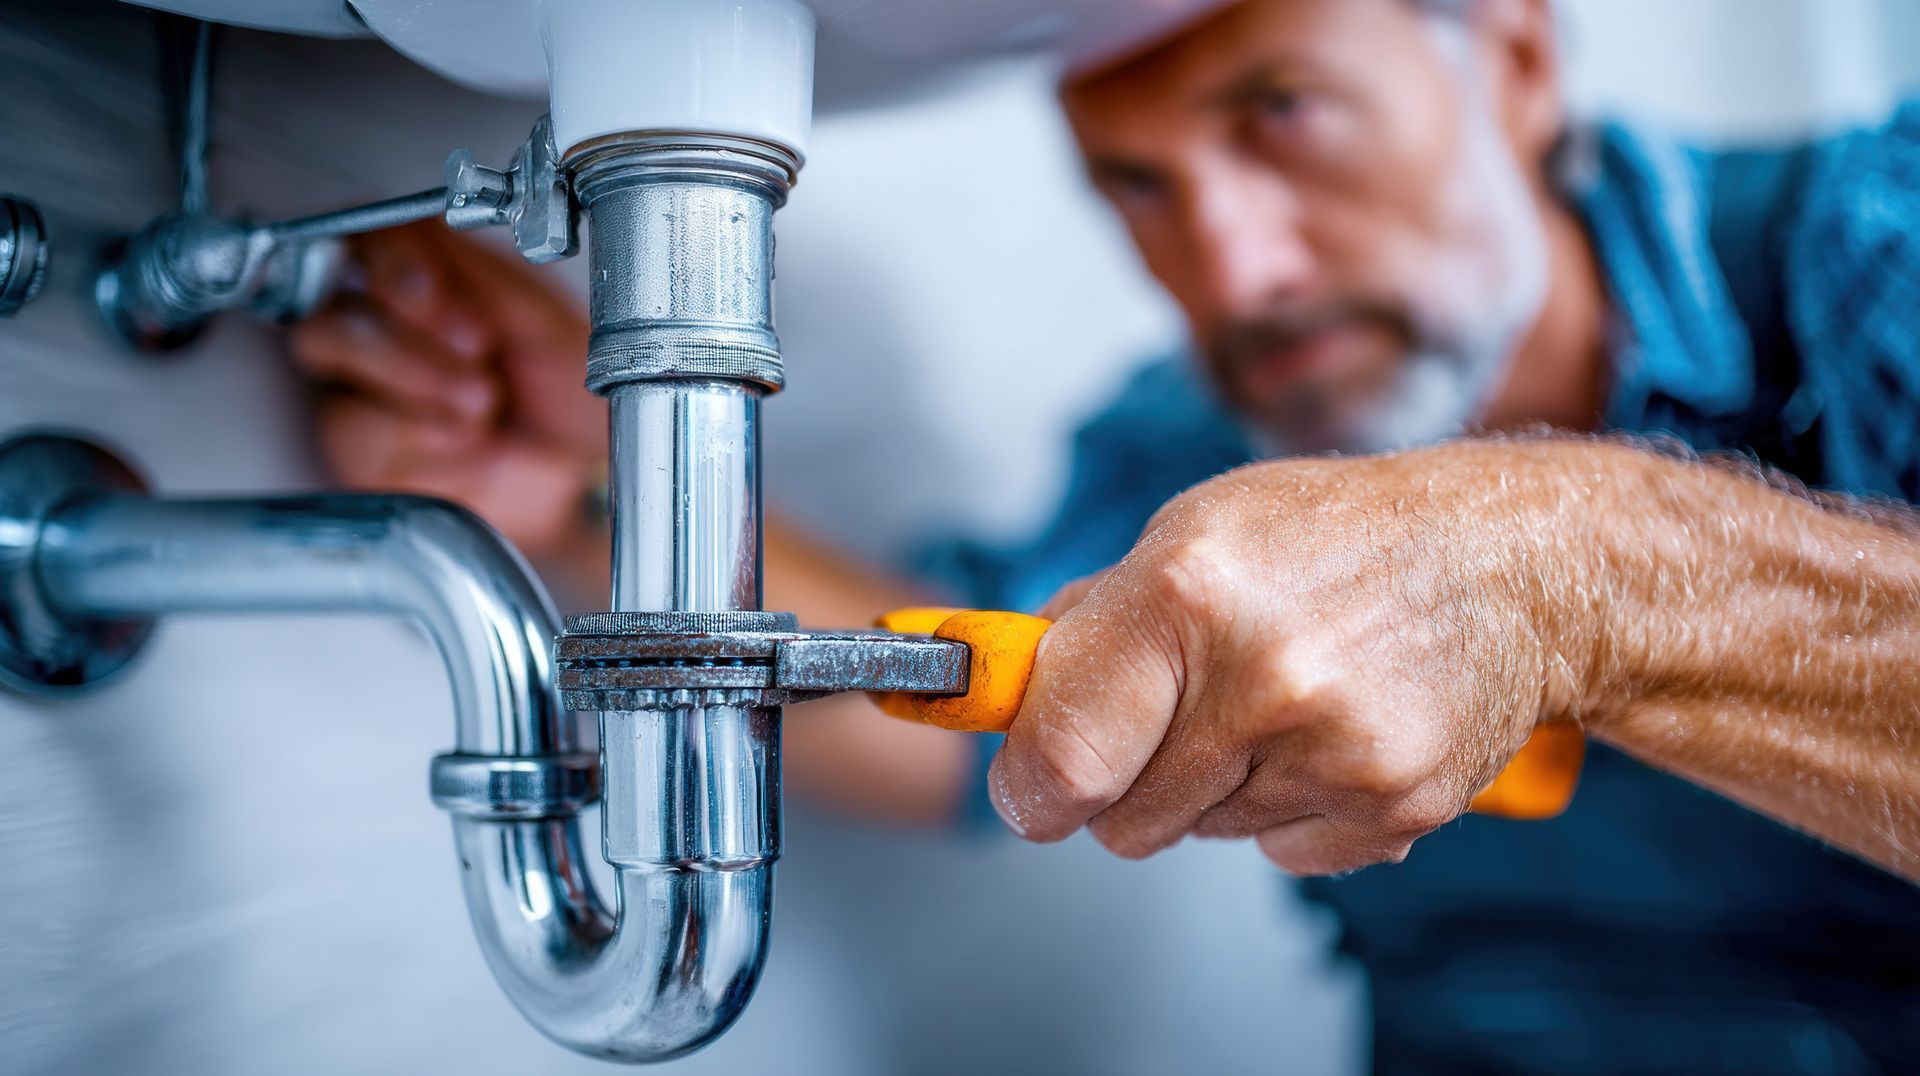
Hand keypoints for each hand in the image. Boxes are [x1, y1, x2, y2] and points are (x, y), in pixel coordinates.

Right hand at [289, 223, 601, 556]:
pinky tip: (468, 442)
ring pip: (344, 385)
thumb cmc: (568, 391)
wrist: (585, 470)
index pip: (364, 246)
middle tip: (474, 352)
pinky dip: (422, 439)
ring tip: (482, 404)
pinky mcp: (364, 457)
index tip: (438, 292)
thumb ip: (477, 271)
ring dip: (418, 385)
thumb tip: (421, 224)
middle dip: (406, 340)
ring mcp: (365, 398)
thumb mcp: (542, 318)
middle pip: (333, 317)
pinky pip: (358, 437)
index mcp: (425, 284)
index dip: (392, 265)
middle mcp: (383, 335)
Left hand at [989, 439, 1594, 875]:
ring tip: (1276, 701)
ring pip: (1198, 834)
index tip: (1031, 786)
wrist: (1510, 564)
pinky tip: (1329, 737)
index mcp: (1187, 590)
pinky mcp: (1390, 805)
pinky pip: (1279, 853)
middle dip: (1127, 781)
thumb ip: (1092, 619)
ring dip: (1214, 788)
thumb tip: (1007, 691)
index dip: (1030, 784)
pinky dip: (1291, 811)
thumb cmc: (1338, 538)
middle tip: (1177, 717)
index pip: (1059, 754)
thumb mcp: (1195, 529)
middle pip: (1120, 818)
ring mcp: (1333, 749)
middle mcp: (1262, 674)